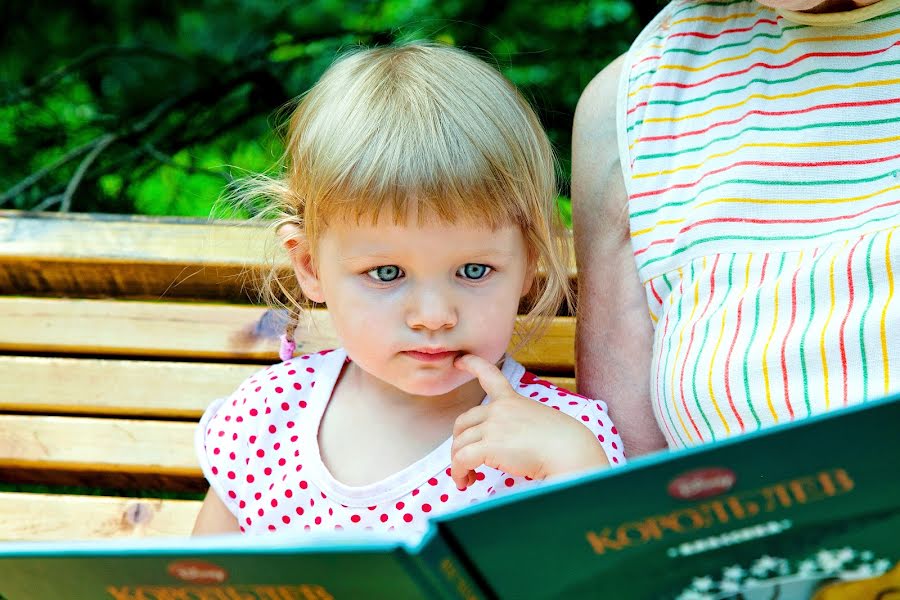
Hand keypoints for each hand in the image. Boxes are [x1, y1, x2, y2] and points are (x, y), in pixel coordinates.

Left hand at [450, 354, 609, 489]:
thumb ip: (520, 425)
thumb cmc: (564, 443)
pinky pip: (461, 459)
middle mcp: (499, 410)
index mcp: (513, 400)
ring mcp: (493, 426)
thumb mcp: (540, 422)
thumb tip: (510, 446)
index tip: (459, 361)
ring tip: (468, 478)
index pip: (489, 375)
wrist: (570, 451)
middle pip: (463, 421)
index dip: (472, 365)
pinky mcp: (489, 446)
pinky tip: (465, 482)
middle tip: (465, 461)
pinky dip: (458, 472)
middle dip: (459, 441)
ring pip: (459, 443)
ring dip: (458, 462)